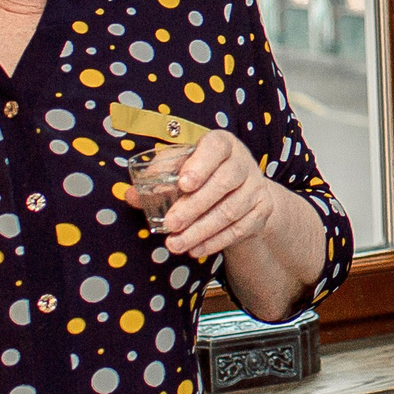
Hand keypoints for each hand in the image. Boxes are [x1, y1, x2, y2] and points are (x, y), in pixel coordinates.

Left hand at [159, 128, 290, 261]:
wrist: (242, 190)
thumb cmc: (202, 174)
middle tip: (170, 224)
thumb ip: (157, 178)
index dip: (200, 165)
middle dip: (194, 206)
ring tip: (176, 243)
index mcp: (222, 144)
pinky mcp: (262, 210)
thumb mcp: (180, 168)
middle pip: (224, 182)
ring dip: (200, 230)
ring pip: (230, 211)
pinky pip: (239, 229)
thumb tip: (131, 195)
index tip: (183, 184)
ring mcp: (256, 187)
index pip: (215, 148)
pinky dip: (215, 242)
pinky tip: (195, 249)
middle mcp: (243, 162)